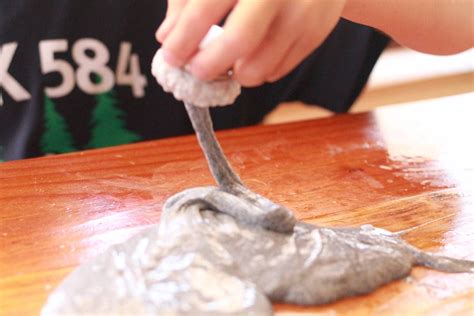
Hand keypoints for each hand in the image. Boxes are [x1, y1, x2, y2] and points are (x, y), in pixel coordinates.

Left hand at [156, 0, 345, 86]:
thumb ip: (188, 1)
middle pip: (238, 40)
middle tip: (198, 72)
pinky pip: (277, 71)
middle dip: (210, 65)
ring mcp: (301, 12)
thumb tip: (167, 37)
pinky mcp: (315, 33)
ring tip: (230, 61)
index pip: (205, 7)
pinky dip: (259, 69)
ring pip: (258, 67)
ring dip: (235, 72)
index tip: (171, 58)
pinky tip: (256, 52)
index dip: (183, 39)